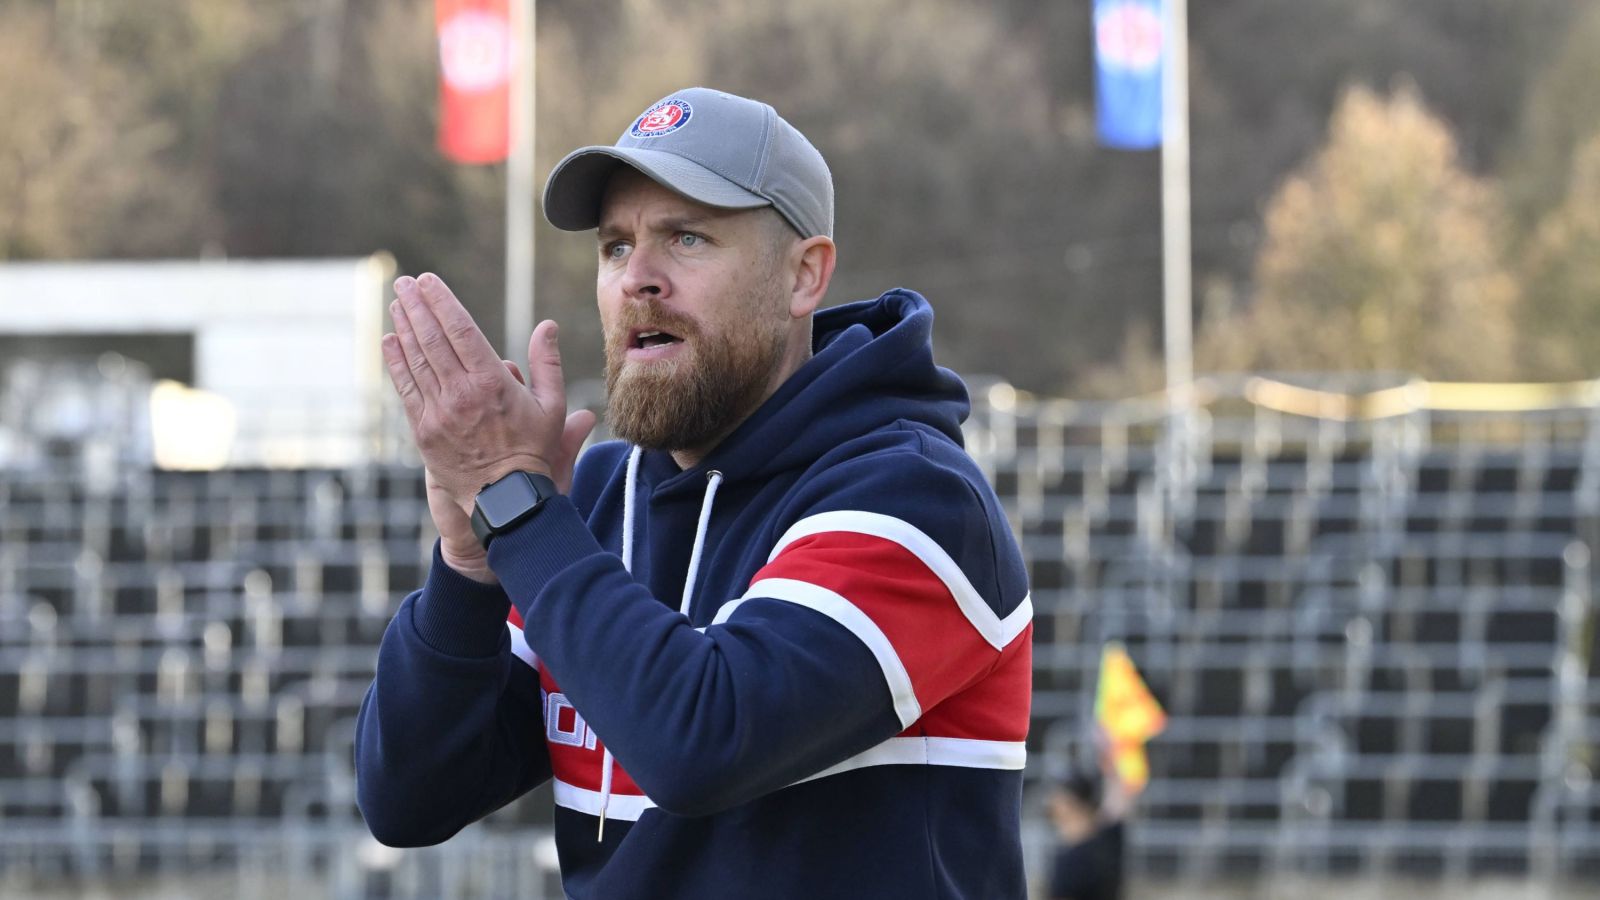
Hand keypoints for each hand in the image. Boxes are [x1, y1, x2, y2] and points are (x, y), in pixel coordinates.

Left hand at [380, 272, 594, 517]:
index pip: (459, 330)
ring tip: (397, 304)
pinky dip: (396, 362)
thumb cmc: (533, 450)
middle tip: (405, 283)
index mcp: (491, 383)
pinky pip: (406, 388)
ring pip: (416, 360)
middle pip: (432, 339)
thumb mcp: (552, 406)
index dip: (441, 301)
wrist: (506, 499)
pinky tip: (389, 342)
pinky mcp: (423, 430)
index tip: (428, 280)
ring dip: (404, 328)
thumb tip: (548, 326)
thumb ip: (547, 363)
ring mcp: (438, 412)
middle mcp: (460, 394)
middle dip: (417, 306)